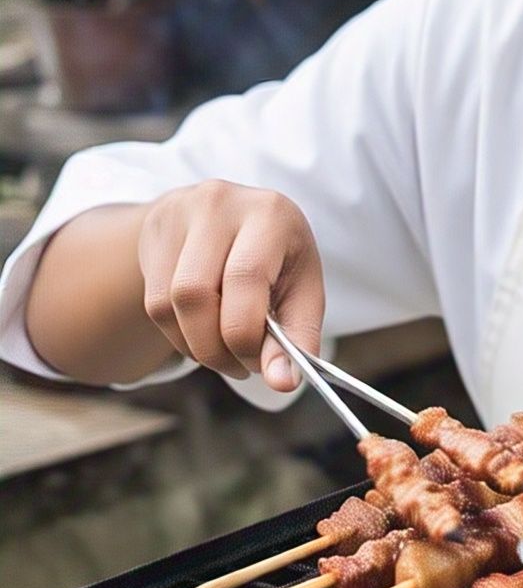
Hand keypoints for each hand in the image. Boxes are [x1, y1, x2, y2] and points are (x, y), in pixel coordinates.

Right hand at [137, 180, 324, 390]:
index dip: (248, 335)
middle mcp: (220, 205)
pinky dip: (180, 336)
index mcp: (269, 213)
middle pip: (196, 294)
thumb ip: (299, 335)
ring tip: (227, 351)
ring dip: (198, 346)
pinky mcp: (153, 234)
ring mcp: (179, 215)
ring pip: (169, 305)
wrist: (233, 217)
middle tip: (243, 364)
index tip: (263, 367)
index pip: (245, 279)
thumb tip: (283, 382)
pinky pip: (155, 306)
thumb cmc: (277, 257)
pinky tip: (204, 333)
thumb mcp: (302, 287)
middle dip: (218, 347)